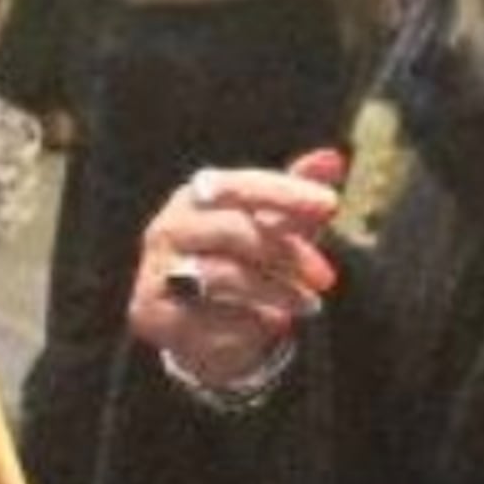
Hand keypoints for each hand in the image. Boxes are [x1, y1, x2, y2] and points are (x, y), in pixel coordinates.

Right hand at [126, 150, 344, 384]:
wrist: (199, 324)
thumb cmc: (242, 262)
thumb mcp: (273, 227)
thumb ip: (296, 196)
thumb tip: (332, 159)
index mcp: (194, 198)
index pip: (238, 186)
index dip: (285, 192)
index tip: (331, 205)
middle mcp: (166, 229)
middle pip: (231, 230)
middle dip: (286, 252)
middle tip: (327, 277)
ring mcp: (154, 272)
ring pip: (222, 276)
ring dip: (276, 291)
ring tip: (309, 305)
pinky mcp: (151, 314)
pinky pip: (210, 319)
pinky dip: (250, 323)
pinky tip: (270, 323)